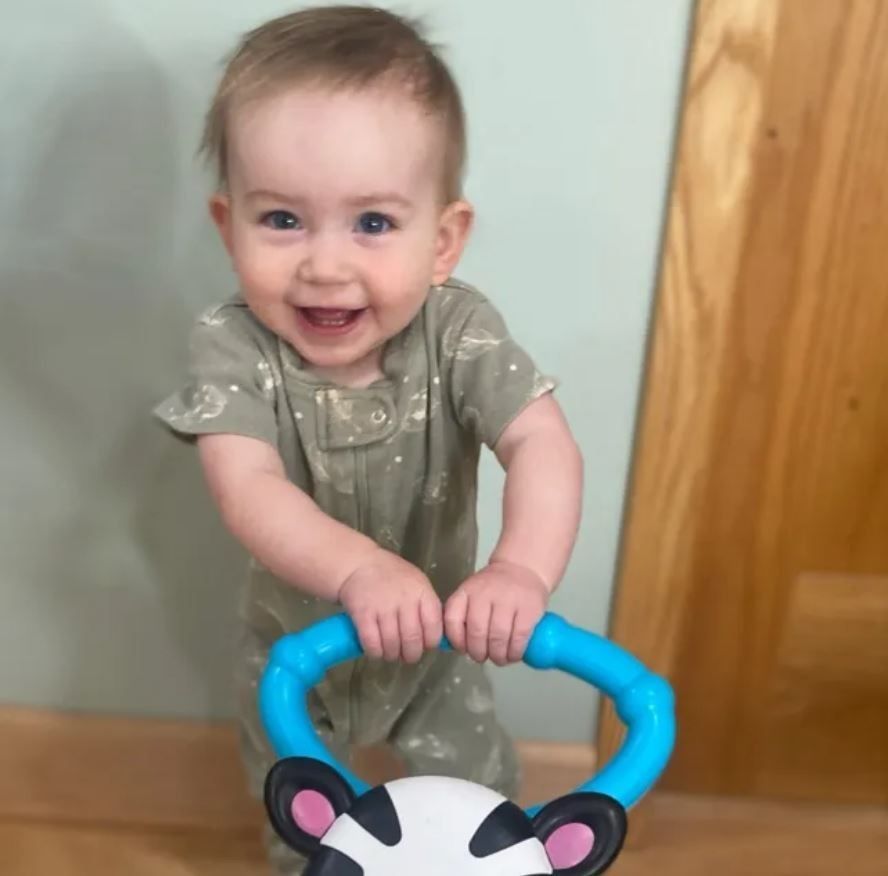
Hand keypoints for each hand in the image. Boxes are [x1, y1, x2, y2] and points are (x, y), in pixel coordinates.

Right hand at [339, 549, 441, 663]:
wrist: (359, 564)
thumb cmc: (392, 576)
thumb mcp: (417, 583)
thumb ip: (426, 607)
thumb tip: (433, 637)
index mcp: (422, 593)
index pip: (434, 628)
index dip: (430, 643)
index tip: (424, 646)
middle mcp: (405, 600)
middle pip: (413, 640)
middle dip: (411, 655)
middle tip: (406, 655)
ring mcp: (383, 607)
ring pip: (392, 645)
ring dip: (392, 655)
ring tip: (390, 653)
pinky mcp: (363, 614)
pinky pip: (372, 644)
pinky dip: (375, 652)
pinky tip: (375, 650)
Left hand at [444, 560, 548, 664]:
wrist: (522, 568)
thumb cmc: (494, 587)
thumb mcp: (473, 593)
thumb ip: (464, 615)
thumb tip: (458, 646)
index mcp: (467, 591)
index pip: (453, 619)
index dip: (457, 640)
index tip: (463, 650)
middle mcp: (485, 594)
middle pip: (477, 632)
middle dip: (478, 652)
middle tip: (482, 658)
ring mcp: (508, 600)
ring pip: (498, 637)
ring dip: (497, 655)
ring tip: (499, 659)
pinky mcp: (528, 608)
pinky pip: (519, 637)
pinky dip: (515, 652)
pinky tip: (513, 655)